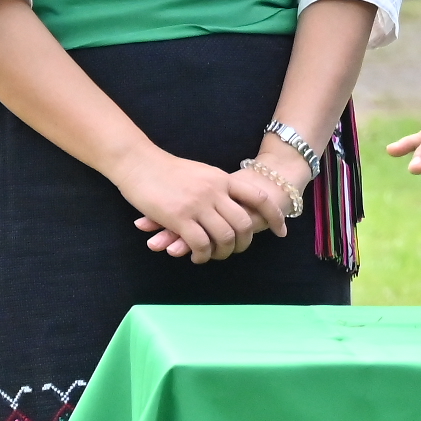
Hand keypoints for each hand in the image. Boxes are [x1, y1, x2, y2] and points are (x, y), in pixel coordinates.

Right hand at [120, 150, 264, 262]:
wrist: (139, 163)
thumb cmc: (167, 170)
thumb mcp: (202, 173)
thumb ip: (218, 187)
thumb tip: (232, 201)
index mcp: (223, 179)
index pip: (258, 197)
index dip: (274, 215)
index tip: (282, 230)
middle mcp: (215, 191)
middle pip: (244, 223)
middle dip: (244, 242)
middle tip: (236, 250)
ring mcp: (198, 204)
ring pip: (224, 236)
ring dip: (222, 252)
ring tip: (214, 255)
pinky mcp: (179, 217)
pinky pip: (200, 244)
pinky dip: (202, 255)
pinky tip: (197, 256)